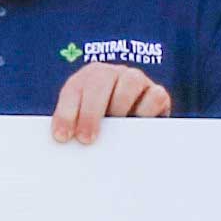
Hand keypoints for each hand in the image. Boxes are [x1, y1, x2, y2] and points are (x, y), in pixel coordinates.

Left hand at [51, 59, 175, 138]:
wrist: (135, 127)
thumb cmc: (102, 128)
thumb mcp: (85, 124)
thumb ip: (76, 129)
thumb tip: (67, 145)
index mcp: (87, 79)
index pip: (73, 90)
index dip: (66, 113)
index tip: (62, 137)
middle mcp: (112, 74)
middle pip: (100, 80)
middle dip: (90, 112)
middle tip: (86, 139)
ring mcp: (136, 80)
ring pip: (131, 81)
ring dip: (120, 106)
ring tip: (115, 131)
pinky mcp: (158, 93)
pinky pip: (155, 95)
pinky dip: (147, 110)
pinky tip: (139, 126)